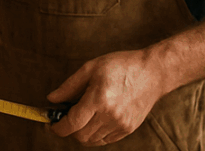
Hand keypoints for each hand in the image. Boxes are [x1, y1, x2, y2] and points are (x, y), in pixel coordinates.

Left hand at [46, 50, 165, 146]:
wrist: (152, 73)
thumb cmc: (121, 65)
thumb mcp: (91, 68)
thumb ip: (69, 86)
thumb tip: (52, 99)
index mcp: (98, 99)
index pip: (72, 123)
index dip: (58, 127)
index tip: (52, 125)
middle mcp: (110, 115)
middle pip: (80, 136)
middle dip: (69, 130)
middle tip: (66, 118)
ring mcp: (120, 124)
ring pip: (92, 140)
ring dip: (82, 132)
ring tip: (82, 116)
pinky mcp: (128, 129)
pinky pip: (105, 140)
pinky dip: (95, 134)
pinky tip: (95, 120)